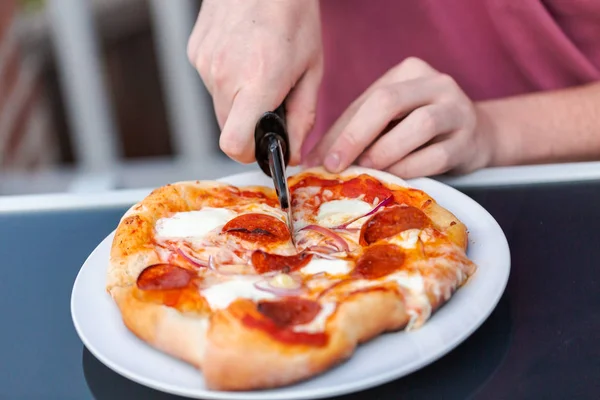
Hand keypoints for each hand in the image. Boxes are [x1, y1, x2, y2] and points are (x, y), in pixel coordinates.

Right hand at [187, 0, 322, 164]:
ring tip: (257, 70)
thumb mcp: (311, 70)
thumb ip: (302, 119)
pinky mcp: (195, 52)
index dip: (248, 153)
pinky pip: (210, 82)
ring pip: (219, 106)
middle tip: (269, 99)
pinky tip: (242, 56)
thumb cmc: (293, 16)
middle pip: (228, 128)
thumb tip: (292, 153)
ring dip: (238, 101)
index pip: (233, 144)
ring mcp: (205, 63)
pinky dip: (226, 80)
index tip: (262, 146)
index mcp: (258, 83)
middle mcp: (224, 76)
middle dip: (249, 125)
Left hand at [305, 57, 492, 177]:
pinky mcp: (470, 139)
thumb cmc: (420, 130)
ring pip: (420, 125)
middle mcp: (435, 83)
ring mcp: (457, 109)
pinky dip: (411, 168)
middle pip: (389, 102)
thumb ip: (353, 133)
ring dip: (386, 151)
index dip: (340, 131)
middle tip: (336, 165)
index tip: (319, 160)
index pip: (368, 99)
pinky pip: (438, 154)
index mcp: (409, 73)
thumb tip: (313, 161)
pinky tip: (396, 178)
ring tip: (367, 169)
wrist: (477, 135)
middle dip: (356, 136)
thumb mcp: (388, 122)